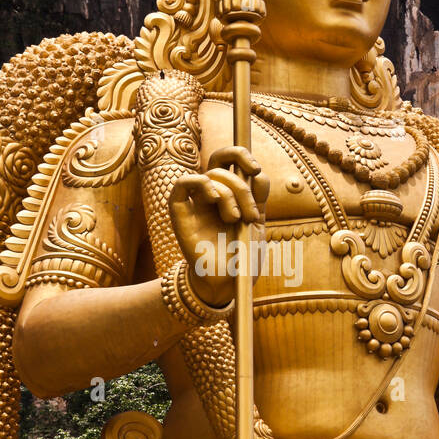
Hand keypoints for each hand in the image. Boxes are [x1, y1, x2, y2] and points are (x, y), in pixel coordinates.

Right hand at [168, 146, 269, 308]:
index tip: (257, 170)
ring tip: (236, 218)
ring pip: (210, 175)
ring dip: (230, 192)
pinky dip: (199, 183)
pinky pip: (181, 185)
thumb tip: (258, 174)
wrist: (228, 283)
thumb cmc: (242, 258)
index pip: (231, 162)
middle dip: (239, 165)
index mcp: (232, 195)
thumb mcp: (257, 224)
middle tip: (253, 186)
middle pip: (219, 160)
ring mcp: (196, 204)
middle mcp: (213, 196)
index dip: (242, 156)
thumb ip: (258, 198)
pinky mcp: (180, 214)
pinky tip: (214, 198)